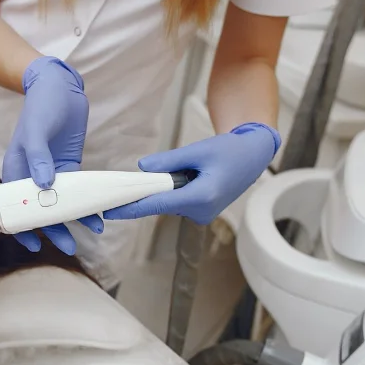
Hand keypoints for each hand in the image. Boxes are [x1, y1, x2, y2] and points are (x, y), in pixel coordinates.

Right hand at [2, 56, 102, 254]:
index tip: (33, 244)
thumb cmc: (41, 106)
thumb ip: (38, 157)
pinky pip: (77, 190)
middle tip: (69, 247)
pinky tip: (98, 214)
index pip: (16, 206)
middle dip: (53, 230)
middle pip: (41, 210)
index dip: (23, 227)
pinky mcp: (68, 167)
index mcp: (16, 169)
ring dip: (74, 220)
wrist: (59, 86)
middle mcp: (31, 175)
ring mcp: (51, 172)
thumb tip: (44, 185)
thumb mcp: (36, 130)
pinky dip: (86, 202)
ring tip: (91, 233)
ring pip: (60, 204)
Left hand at [103, 122, 280, 224]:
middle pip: (161, 202)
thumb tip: (142, 167)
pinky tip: (193, 174)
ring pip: (169, 201)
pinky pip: (177, 201)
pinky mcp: (201, 212)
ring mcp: (201, 214)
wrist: (253, 156)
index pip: (157, 204)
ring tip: (192, 166)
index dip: (132, 207)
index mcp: (201, 197)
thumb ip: (168, 161)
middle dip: (152, 188)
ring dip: (167, 186)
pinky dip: (175, 188)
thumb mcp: (198, 150)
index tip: (111, 212)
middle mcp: (201, 211)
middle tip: (154, 170)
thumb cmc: (230, 150)